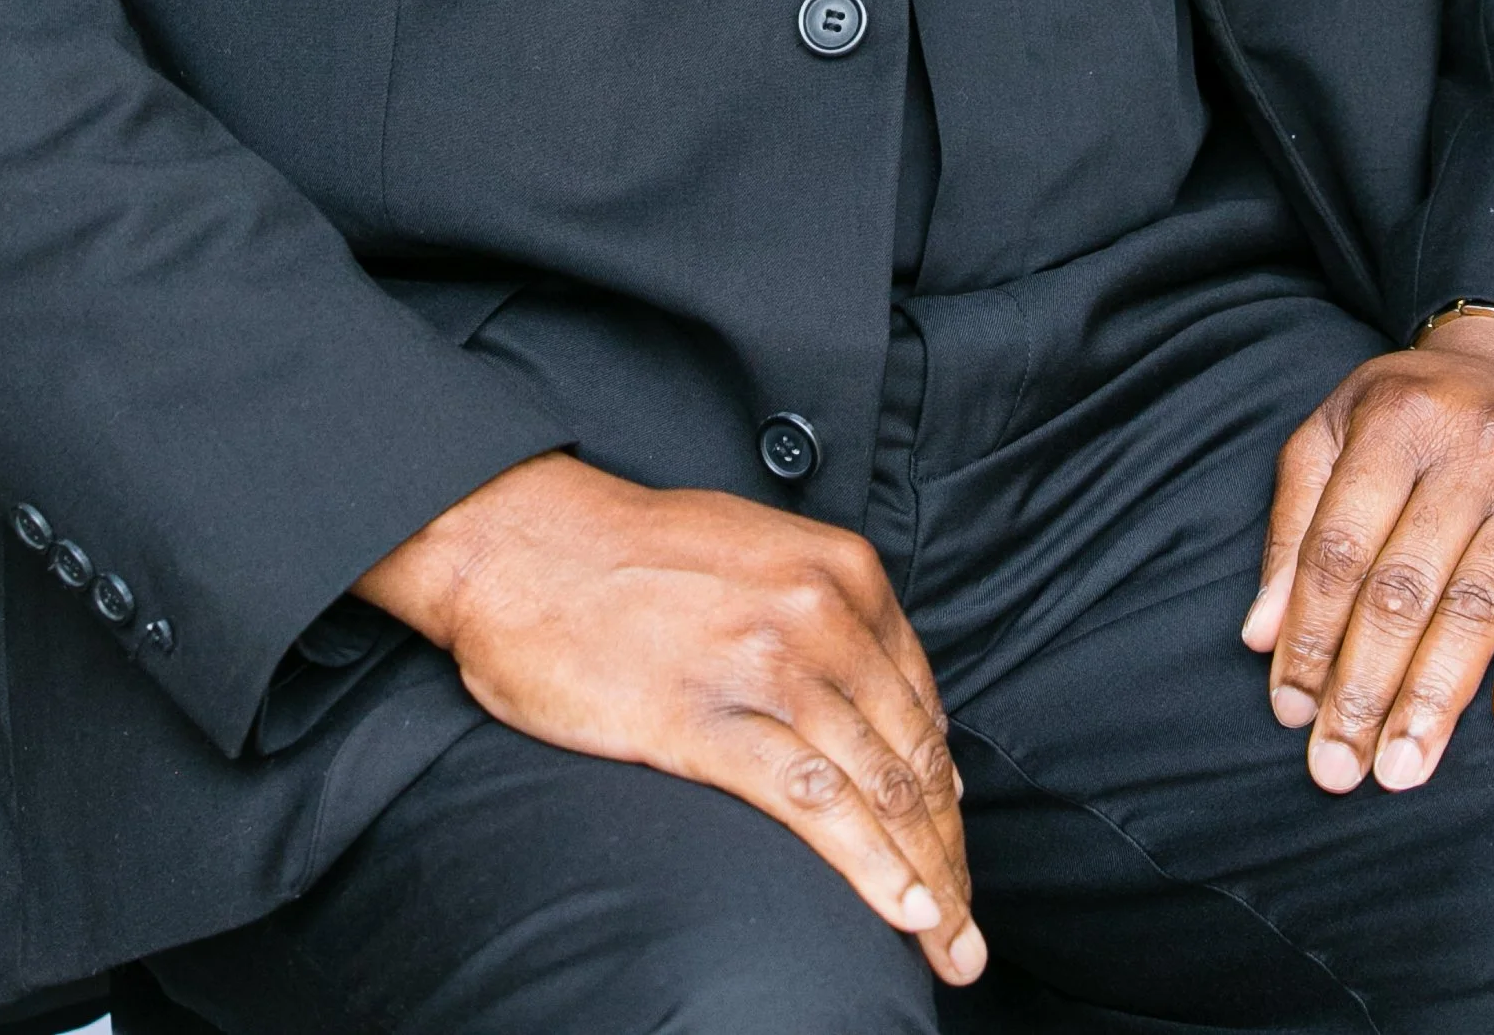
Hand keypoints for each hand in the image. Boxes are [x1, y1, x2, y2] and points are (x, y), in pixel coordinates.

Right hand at [357, 451, 984, 983]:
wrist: (525, 545)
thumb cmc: (632, 556)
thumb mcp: (759, 555)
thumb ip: (827, 619)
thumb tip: (882, 706)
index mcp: (843, 571)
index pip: (924, 709)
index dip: (948, 801)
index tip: (955, 859)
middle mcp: (820, 613)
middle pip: (913, 760)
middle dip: (950, 859)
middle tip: (969, 933)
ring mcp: (767, 665)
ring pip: (877, 791)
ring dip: (926, 883)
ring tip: (949, 948)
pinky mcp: (707, 719)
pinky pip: (813, 804)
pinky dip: (868, 868)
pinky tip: (901, 914)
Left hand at [1240, 317, 1493, 794]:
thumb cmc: (1421, 414)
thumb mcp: (1340, 431)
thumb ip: (1295, 524)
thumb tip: (1260, 635)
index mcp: (1394, 419)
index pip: (1339, 546)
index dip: (1309, 634)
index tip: (1291, 709)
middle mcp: (1471, 448)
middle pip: (1403, 587)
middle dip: (1363, 686)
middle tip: (1338, 767)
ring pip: (1477, 606)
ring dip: (1436, 699)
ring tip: (1401, 769)